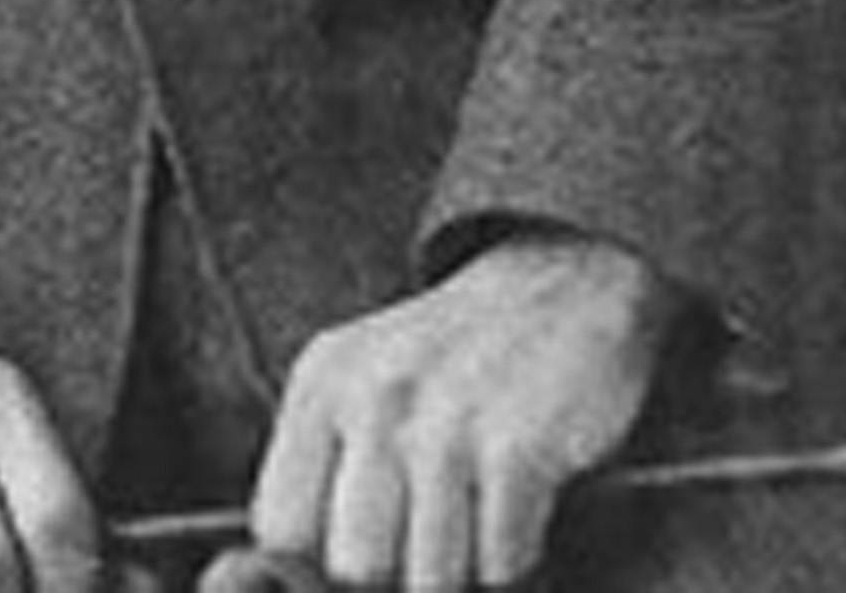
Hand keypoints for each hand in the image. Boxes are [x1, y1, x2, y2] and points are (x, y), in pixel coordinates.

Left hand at [250, 235, 678, 592]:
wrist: (565, 282)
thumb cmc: (455, 361)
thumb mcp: (363, 384)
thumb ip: (324, 469)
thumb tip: (293, 581)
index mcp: (322, 382)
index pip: (280, 528)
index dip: (320, 562)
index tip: (366, 546)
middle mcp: (374, 396)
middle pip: (354, 567)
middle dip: (396, 573)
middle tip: (431, 533)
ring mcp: (445, 420)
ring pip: (429, 581)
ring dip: (463, 570)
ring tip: (477, 520)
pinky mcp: (517, 448)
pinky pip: (499, 567)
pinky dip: (515, 558)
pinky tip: (518, 510)